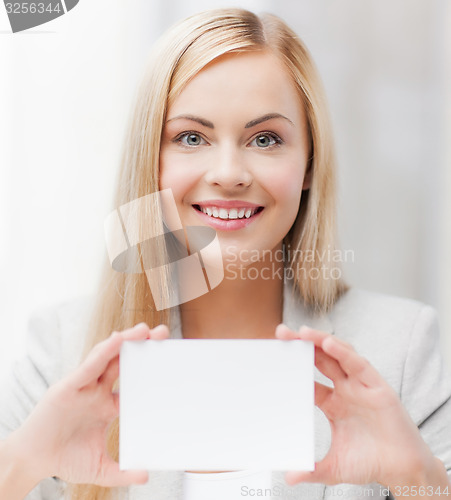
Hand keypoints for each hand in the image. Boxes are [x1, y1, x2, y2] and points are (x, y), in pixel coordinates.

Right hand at [8, 323, 169, 487]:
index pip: (133, 383)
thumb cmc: (64, 459)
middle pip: (123, 362)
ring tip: (144, 329)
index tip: (169, 361)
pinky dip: (103, 352)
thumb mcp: (99, 468)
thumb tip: (146, 475)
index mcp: (107, 406)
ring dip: (126, 341)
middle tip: (163, 333)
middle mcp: (97, 392)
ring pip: (108, 358)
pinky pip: (89, 366)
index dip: (150, 371)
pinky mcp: (68, 386)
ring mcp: (84, 387)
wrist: (32, 460)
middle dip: (142, 346)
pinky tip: (118, 339)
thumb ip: (122, 472)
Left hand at [275, 324, 436, 488]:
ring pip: (338, 355)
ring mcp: (360, 386)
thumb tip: (288, 478)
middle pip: (320, 359)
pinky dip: (344, 353)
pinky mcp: (377, 387)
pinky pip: (359, 364)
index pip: (308, 377)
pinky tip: (328, 343)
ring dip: (321, 341)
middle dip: (302, 344)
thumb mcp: (334, 467)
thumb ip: (312, 470)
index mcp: (332, 402)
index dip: (293, 366)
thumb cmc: (370, 463)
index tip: (275, 355)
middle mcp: (345, 389)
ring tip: (302, 332)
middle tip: (282, 332)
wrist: (403, 471)